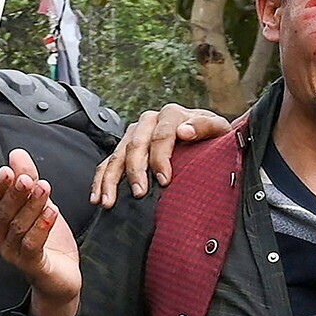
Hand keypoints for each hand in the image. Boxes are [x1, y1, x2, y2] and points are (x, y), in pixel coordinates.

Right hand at [0, 148, 80, 315]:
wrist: (62, 274)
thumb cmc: (46, 239)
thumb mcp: (38, 203)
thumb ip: (28, 179)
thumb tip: (16, 153)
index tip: (8, 170)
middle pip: (2, 212)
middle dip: (15, 193)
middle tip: (29, 178)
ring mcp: (11, 253)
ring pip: (18, 226)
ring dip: (32, 206)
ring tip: (46, 189)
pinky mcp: (29, 265)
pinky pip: (32, 245)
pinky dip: (42, 227)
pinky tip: (52, 211)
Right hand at [91, 104, 231, 205]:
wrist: (204, 136)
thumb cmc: (212, 136)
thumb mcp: (218, 129)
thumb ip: (205, 126)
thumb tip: (185, 131)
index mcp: (171, 114)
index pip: (162, 135)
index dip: (161, 158)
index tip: (165, 180)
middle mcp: (149, 121)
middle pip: (136, 144)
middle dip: (136, 170)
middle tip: (140, 192)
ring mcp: (134, 133)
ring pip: (118, 154)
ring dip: (111, 179)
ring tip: (109, 201)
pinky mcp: (125, 147)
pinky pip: (108, 162)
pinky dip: (101, 180)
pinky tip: (97, 197)